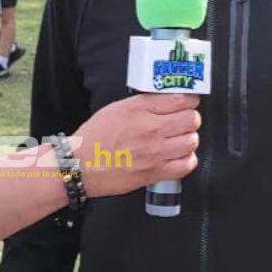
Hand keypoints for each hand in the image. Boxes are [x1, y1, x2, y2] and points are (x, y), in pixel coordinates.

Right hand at [71, 93, 200, 197]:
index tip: (188, 102)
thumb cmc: (93, 138)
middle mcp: (151, 129)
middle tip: (184, 122)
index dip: (189, 100)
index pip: (181, 98)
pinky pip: (186, 165)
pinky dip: (187, 161)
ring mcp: (155, 152)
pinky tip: (178, 157)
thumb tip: (164, 103)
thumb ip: (143, 105)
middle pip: (192, 119)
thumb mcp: (116, 109)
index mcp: (140, 109)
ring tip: (180, 140)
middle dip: (190, 119)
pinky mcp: (155, 172)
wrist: (79, 165)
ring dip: (189, 140)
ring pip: (192, 141)